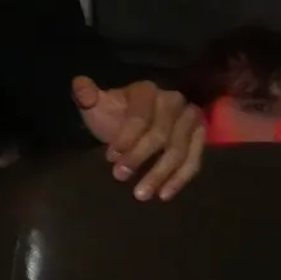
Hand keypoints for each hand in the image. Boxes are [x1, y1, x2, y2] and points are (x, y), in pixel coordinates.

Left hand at [72, 76, 205, 200]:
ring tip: (141, 194)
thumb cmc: (114, 114)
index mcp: (146, 90)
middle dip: (139, 157)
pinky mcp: (200, 137)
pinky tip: (164, 195)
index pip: (139, 117)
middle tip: (120, 176)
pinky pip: (194, 161)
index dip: (126, 137)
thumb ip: (86, 95)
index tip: (110, 157)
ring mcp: (190, 118)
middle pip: (160, 135)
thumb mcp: (97, 105)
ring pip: (178, 151)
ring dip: (159, 174)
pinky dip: (179, 179)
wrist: (133, 126)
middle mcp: (173, 101)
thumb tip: (80, 85)